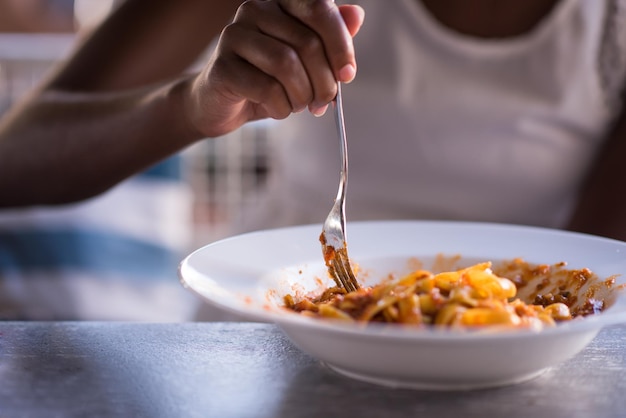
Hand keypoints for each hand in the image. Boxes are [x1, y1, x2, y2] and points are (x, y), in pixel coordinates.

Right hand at [186, 0, 363, 137]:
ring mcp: (234, 35)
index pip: (319, 8)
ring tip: (299, 105)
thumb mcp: (305, 62)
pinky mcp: (221, 66)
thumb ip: (329, 38)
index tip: (347, 75)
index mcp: (279, 2)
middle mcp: (254, 9)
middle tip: (323, 102)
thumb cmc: (267, 80)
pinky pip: (266, 88)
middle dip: (324, 81)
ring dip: (302, 95)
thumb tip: (356, 15)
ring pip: (286, 65)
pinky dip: (281, 107)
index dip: (340, 44)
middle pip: (307, 43)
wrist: (221, 103)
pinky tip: (279, 109)